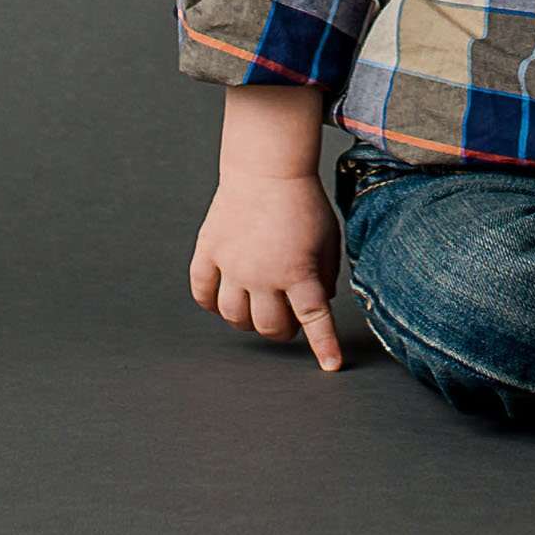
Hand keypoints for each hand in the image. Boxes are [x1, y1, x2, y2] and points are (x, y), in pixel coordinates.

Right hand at [188, 172, 344, 370]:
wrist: (267, 168)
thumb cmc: (304, 202)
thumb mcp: (329, 238)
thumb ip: (326, 274)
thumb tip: (318, 303)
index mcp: (298, 271)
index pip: (314, 319)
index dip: (324, 346)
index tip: (331, 366)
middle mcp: (263, 275)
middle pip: (269, 326)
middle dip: (283, 330)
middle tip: (287, 319)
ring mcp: (232, 266)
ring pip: (234, 317)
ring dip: (248, 321)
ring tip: (257, 309)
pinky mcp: (209, 252)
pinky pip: (202, 292)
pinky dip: (211, 303)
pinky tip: (222, 300)